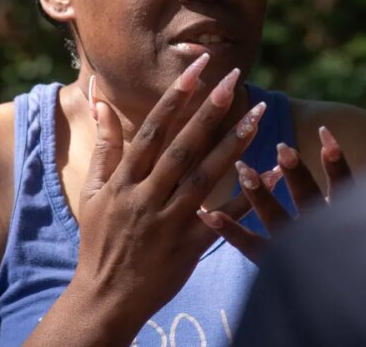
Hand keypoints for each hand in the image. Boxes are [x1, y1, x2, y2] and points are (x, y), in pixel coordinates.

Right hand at [57, 55, 265, 341]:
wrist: (105, 298)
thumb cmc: (99, 240)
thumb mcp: (93, 191)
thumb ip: (105, 145)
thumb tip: (99, 99)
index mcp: (124, 181)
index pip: (153, 129)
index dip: (176, 96)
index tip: (198, 67)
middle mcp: (147, 197)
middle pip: (183, 146)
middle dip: (209, 110)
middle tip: (235, 77)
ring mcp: (169, 222)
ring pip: (205, 177)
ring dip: (233, 144)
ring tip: (258, 114)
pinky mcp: (189, 246)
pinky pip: (223, 217)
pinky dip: (248, 196)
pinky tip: (272, 173)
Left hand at [198, 104, 365, 263]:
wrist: (352, 292)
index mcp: (347, 213)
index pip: (344, 186)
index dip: (335, 161)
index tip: (324, 133)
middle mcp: (323, 231)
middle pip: (308, 201)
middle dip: (296, 175)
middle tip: (281, 148)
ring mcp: (298, 249)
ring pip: (276, 221)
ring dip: (260, 196)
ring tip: (244, 170)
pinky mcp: (275, 266)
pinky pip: (250, 248)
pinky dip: (229, 232)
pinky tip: (209, 214)